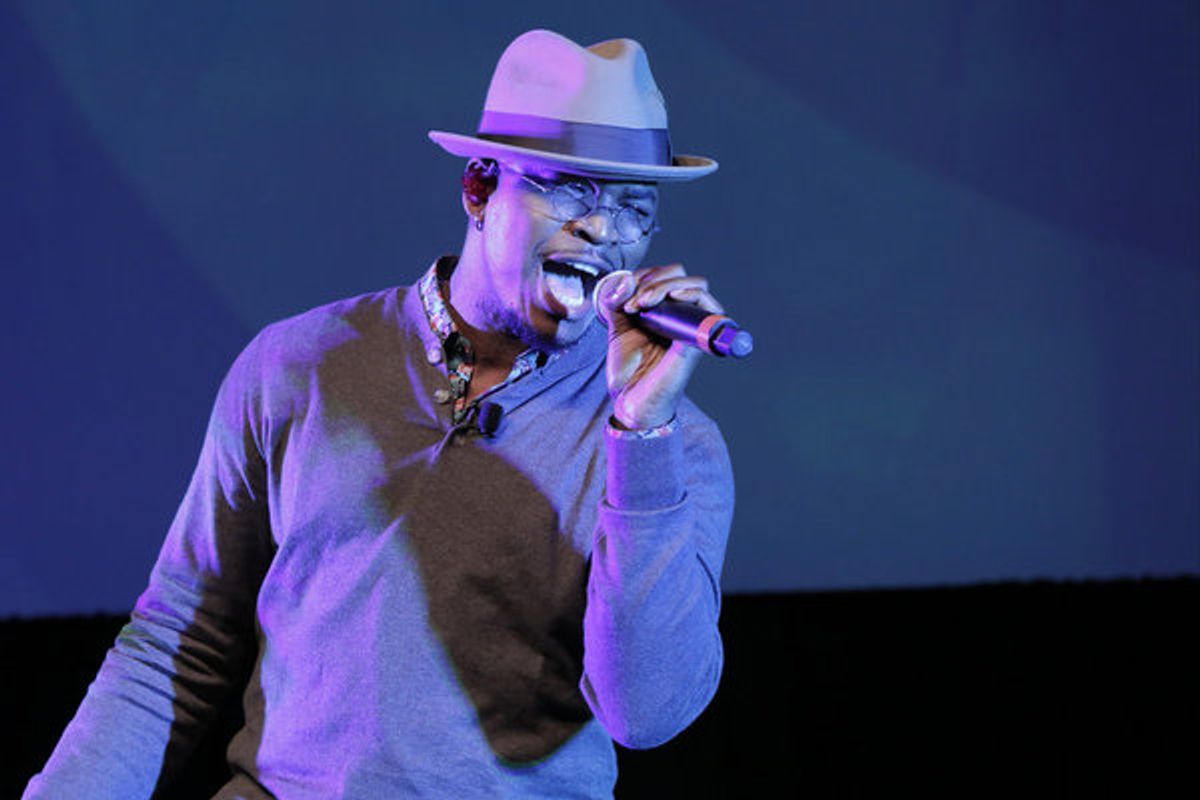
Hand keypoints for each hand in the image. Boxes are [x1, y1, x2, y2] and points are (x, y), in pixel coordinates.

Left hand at [597, 263, 724, 429]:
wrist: (629, 401)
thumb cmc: (629, 369)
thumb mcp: (617, 326)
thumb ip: (617, 300)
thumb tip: (624, 278)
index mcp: (666, 310)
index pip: (668, 275)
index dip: (647, 274)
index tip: (624, 292)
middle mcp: (682, 316)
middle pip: (683, 276)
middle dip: (656, 279)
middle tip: (634, 301)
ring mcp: (691, 328)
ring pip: (696, 286)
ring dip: (665, 286)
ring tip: (642, 303)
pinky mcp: (695, 341)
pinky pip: (708, 311)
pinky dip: (689, 296)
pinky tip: (667, 300)